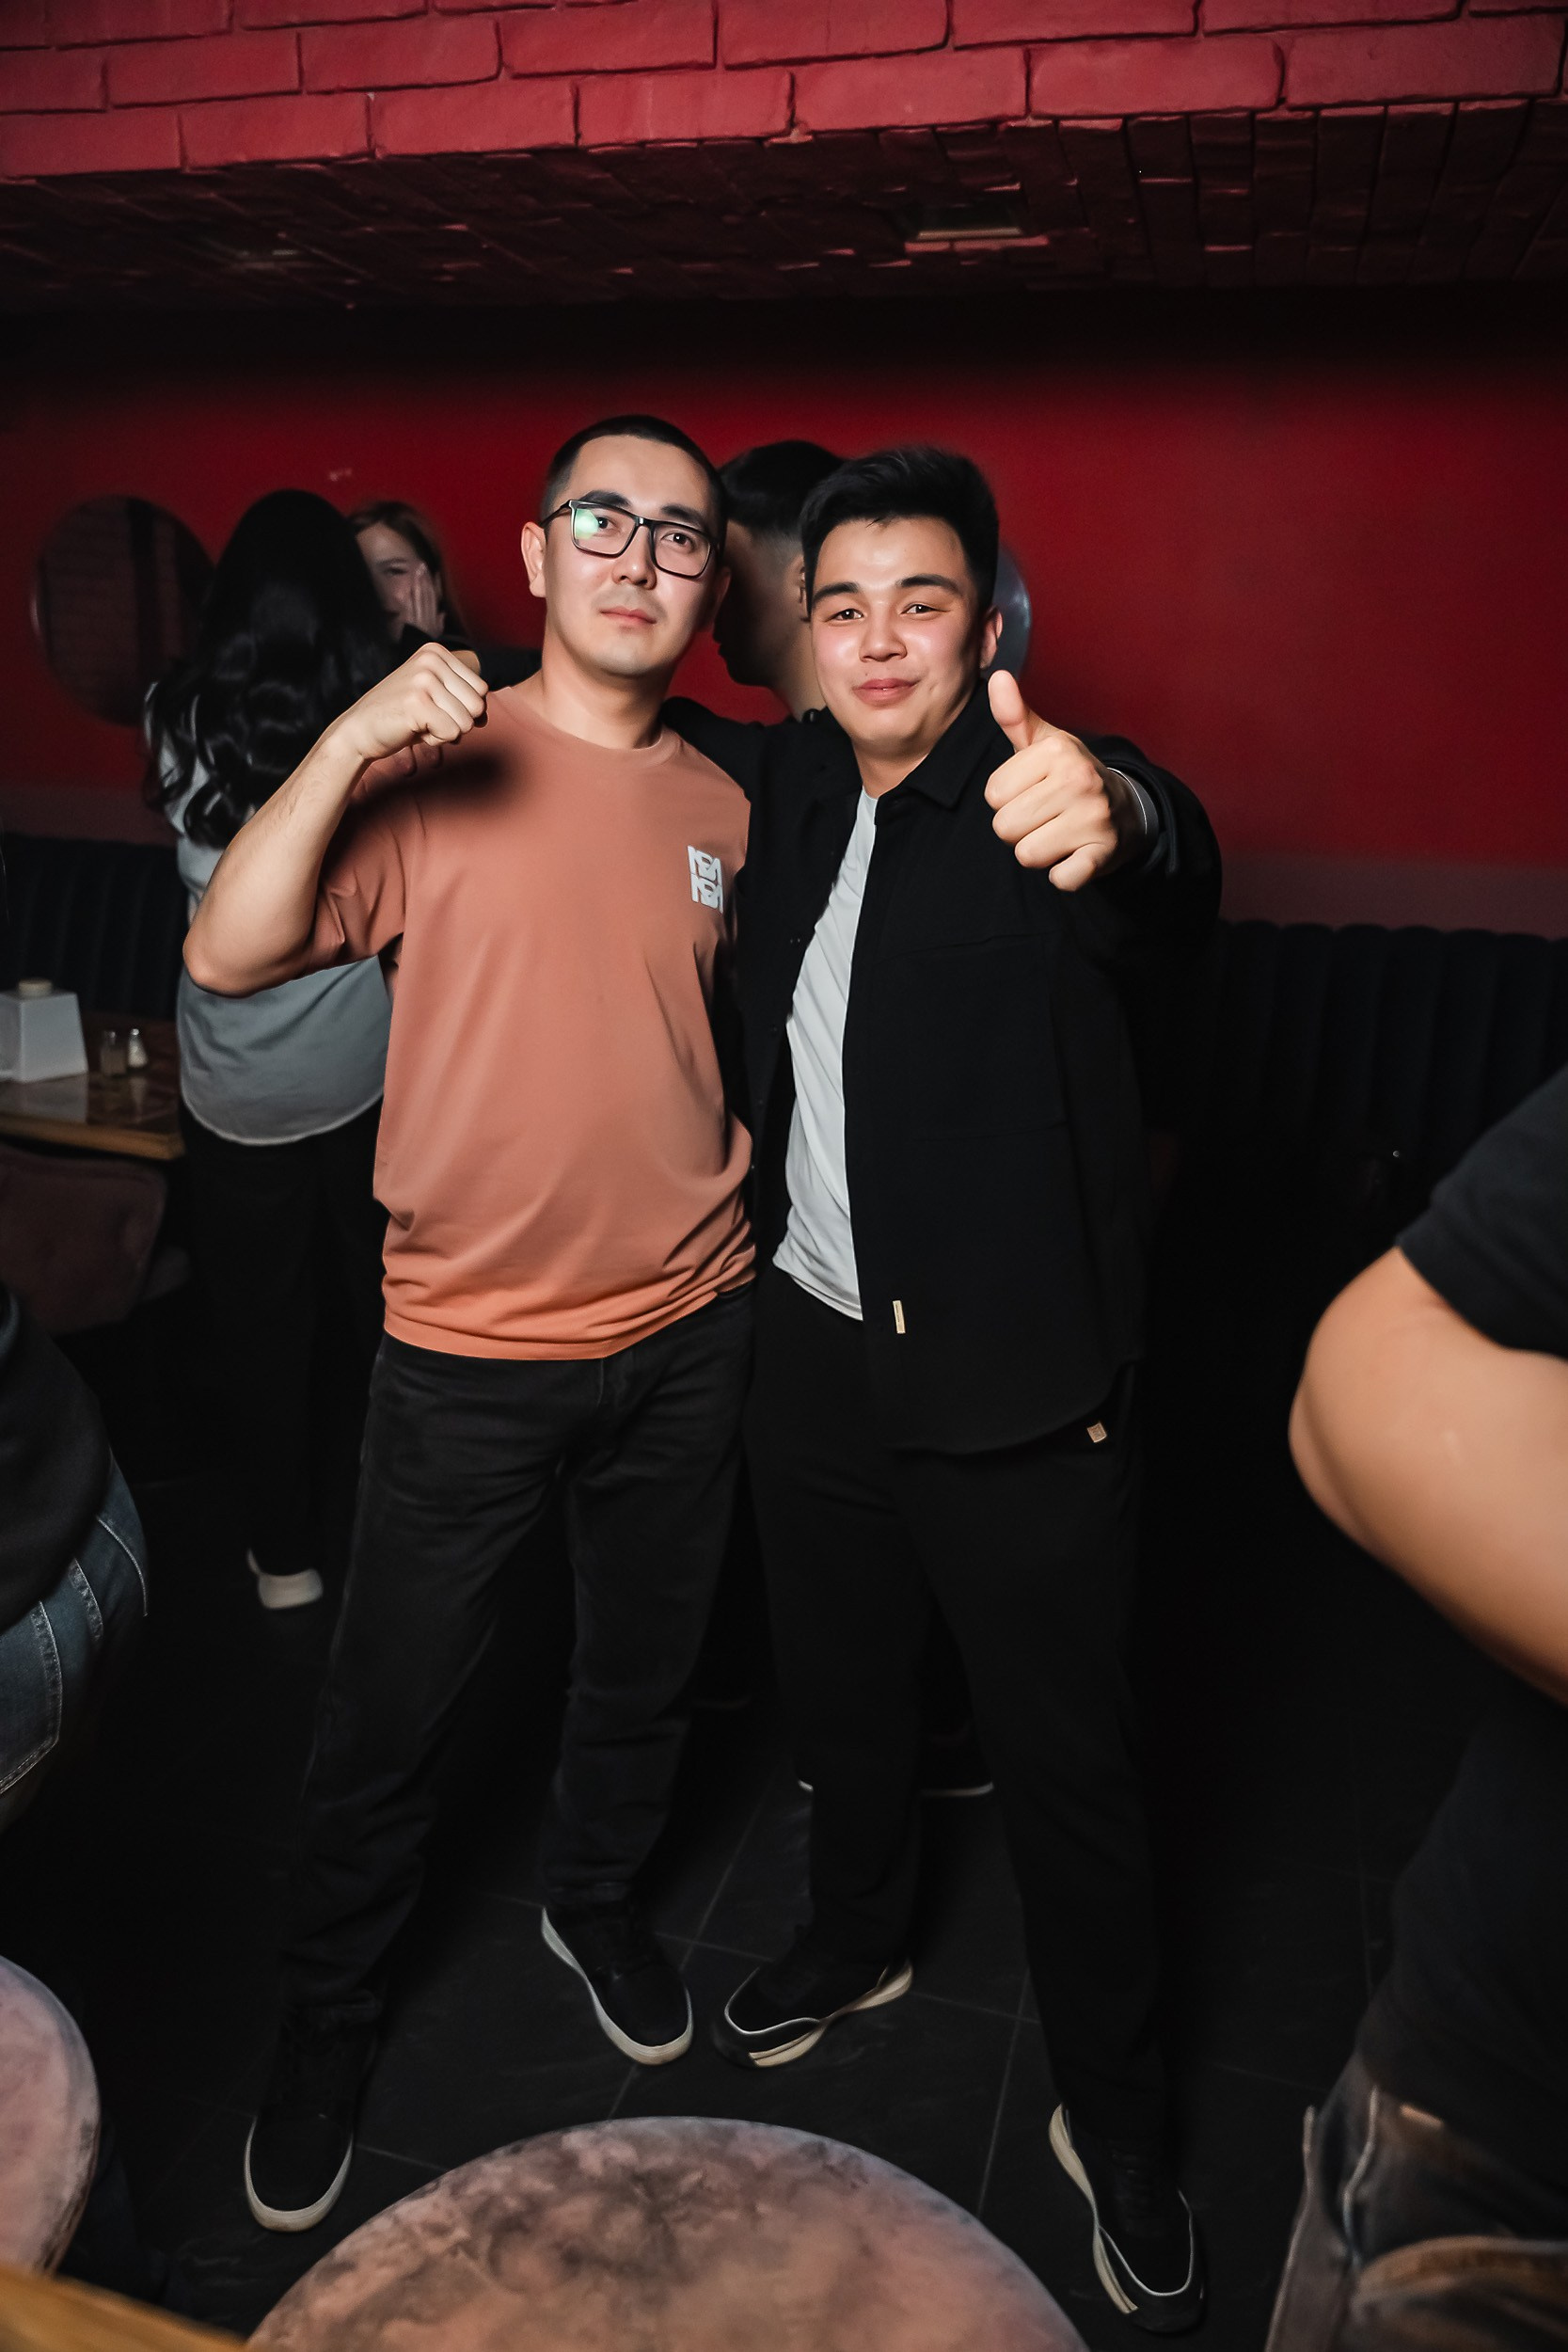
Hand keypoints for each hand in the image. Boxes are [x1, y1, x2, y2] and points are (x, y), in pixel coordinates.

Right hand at [333, 644, 487, 768]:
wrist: (359, 730)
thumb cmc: (401, 717)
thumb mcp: (435, 699)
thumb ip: (463, 701)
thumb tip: (485, 717)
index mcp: (436, 652)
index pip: (481, 689)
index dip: (462, 709)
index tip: (433, 708)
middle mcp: (431, 660)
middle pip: (478, 705)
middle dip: (456, 722)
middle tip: (426, 719)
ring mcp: (423, 679)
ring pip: (467, 722)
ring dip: (445, 733)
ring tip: (419, 723)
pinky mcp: (417, 702)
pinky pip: (452, 733)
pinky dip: (436, 741)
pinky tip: (413, 730)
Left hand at [405, 563, 443, 637]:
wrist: (418, 651)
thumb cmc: (428, 643)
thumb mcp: (438, 633)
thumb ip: (440, 622)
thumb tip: (443, 613)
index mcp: (433, 617)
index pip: (434, 596)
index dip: (434, 584)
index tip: (435, 572)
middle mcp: (427, 615)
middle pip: (426, 593)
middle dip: (424, 579)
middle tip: (422, 566)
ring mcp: (417, 617)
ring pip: (418, 596)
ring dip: (417, 583)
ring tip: (417, 571)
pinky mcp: (409, 620)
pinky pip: (410, 605)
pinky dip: (410, 595)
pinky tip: (409, 587)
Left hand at [985, 671, 1137, 890]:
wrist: (1127, 809)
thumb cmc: (1071, 776)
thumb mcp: (1044, 743)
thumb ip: (1015, 716)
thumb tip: (996, 677)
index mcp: (1056, 752)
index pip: (993, 795)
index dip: (1008, 800)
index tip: (1034, 793)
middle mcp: (1078, 780)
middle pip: (1005, 827)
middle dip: (1019, 829)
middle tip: (1046, 817)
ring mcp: (1093, 817)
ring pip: (1027, 855)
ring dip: (1038, 852)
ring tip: (1059, 833)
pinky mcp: (1102, 854)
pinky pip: (1060, 879)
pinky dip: (1063, 876)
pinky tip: (1074, 856)